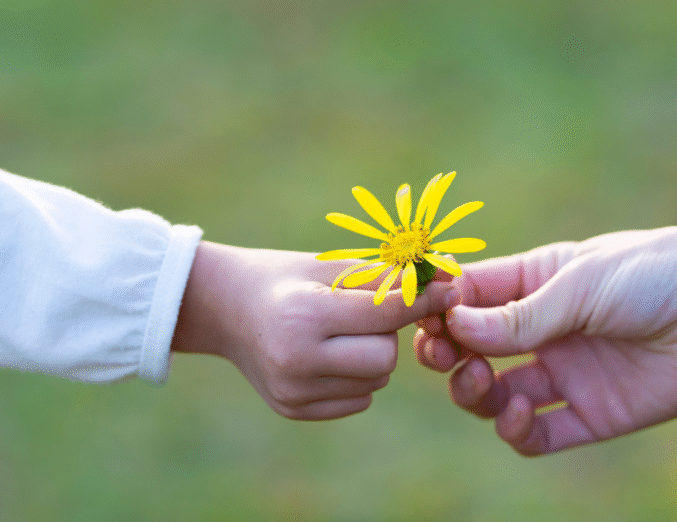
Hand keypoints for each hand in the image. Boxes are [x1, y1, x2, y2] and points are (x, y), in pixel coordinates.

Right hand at [173, 241, 455, 419]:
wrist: (226, 309)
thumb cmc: (285, 278)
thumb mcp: (330, 267)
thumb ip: (385, 276)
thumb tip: (446, 280)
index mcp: (304, 315)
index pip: (385, 312)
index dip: (422, 299)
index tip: (450, 288)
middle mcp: (296, 359)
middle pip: (385, 356)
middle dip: (387, 333)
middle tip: (365, 313)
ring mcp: (293, 391)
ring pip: (375, 380)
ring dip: (373, 355)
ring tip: (342, 332)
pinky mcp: (294, 410)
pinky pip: (359, 399)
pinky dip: (356, 377)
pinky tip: (329, 355)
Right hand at [415, 226, 676, 454]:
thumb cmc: (657, 273)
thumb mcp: (581, 284)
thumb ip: (519, 315)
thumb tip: (452, 329)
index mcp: (536, 283)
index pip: (468, 297)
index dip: (439, 308)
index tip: (422, 315)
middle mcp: (544, 330)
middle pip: (471, 350)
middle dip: (447, 354)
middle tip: (445, 355)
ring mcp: (566, 373)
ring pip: (494, 394)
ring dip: (474, 392)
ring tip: (484, 381)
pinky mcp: (592, 413)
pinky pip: (538, 434)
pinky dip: (515, 431)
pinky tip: (515, 416)